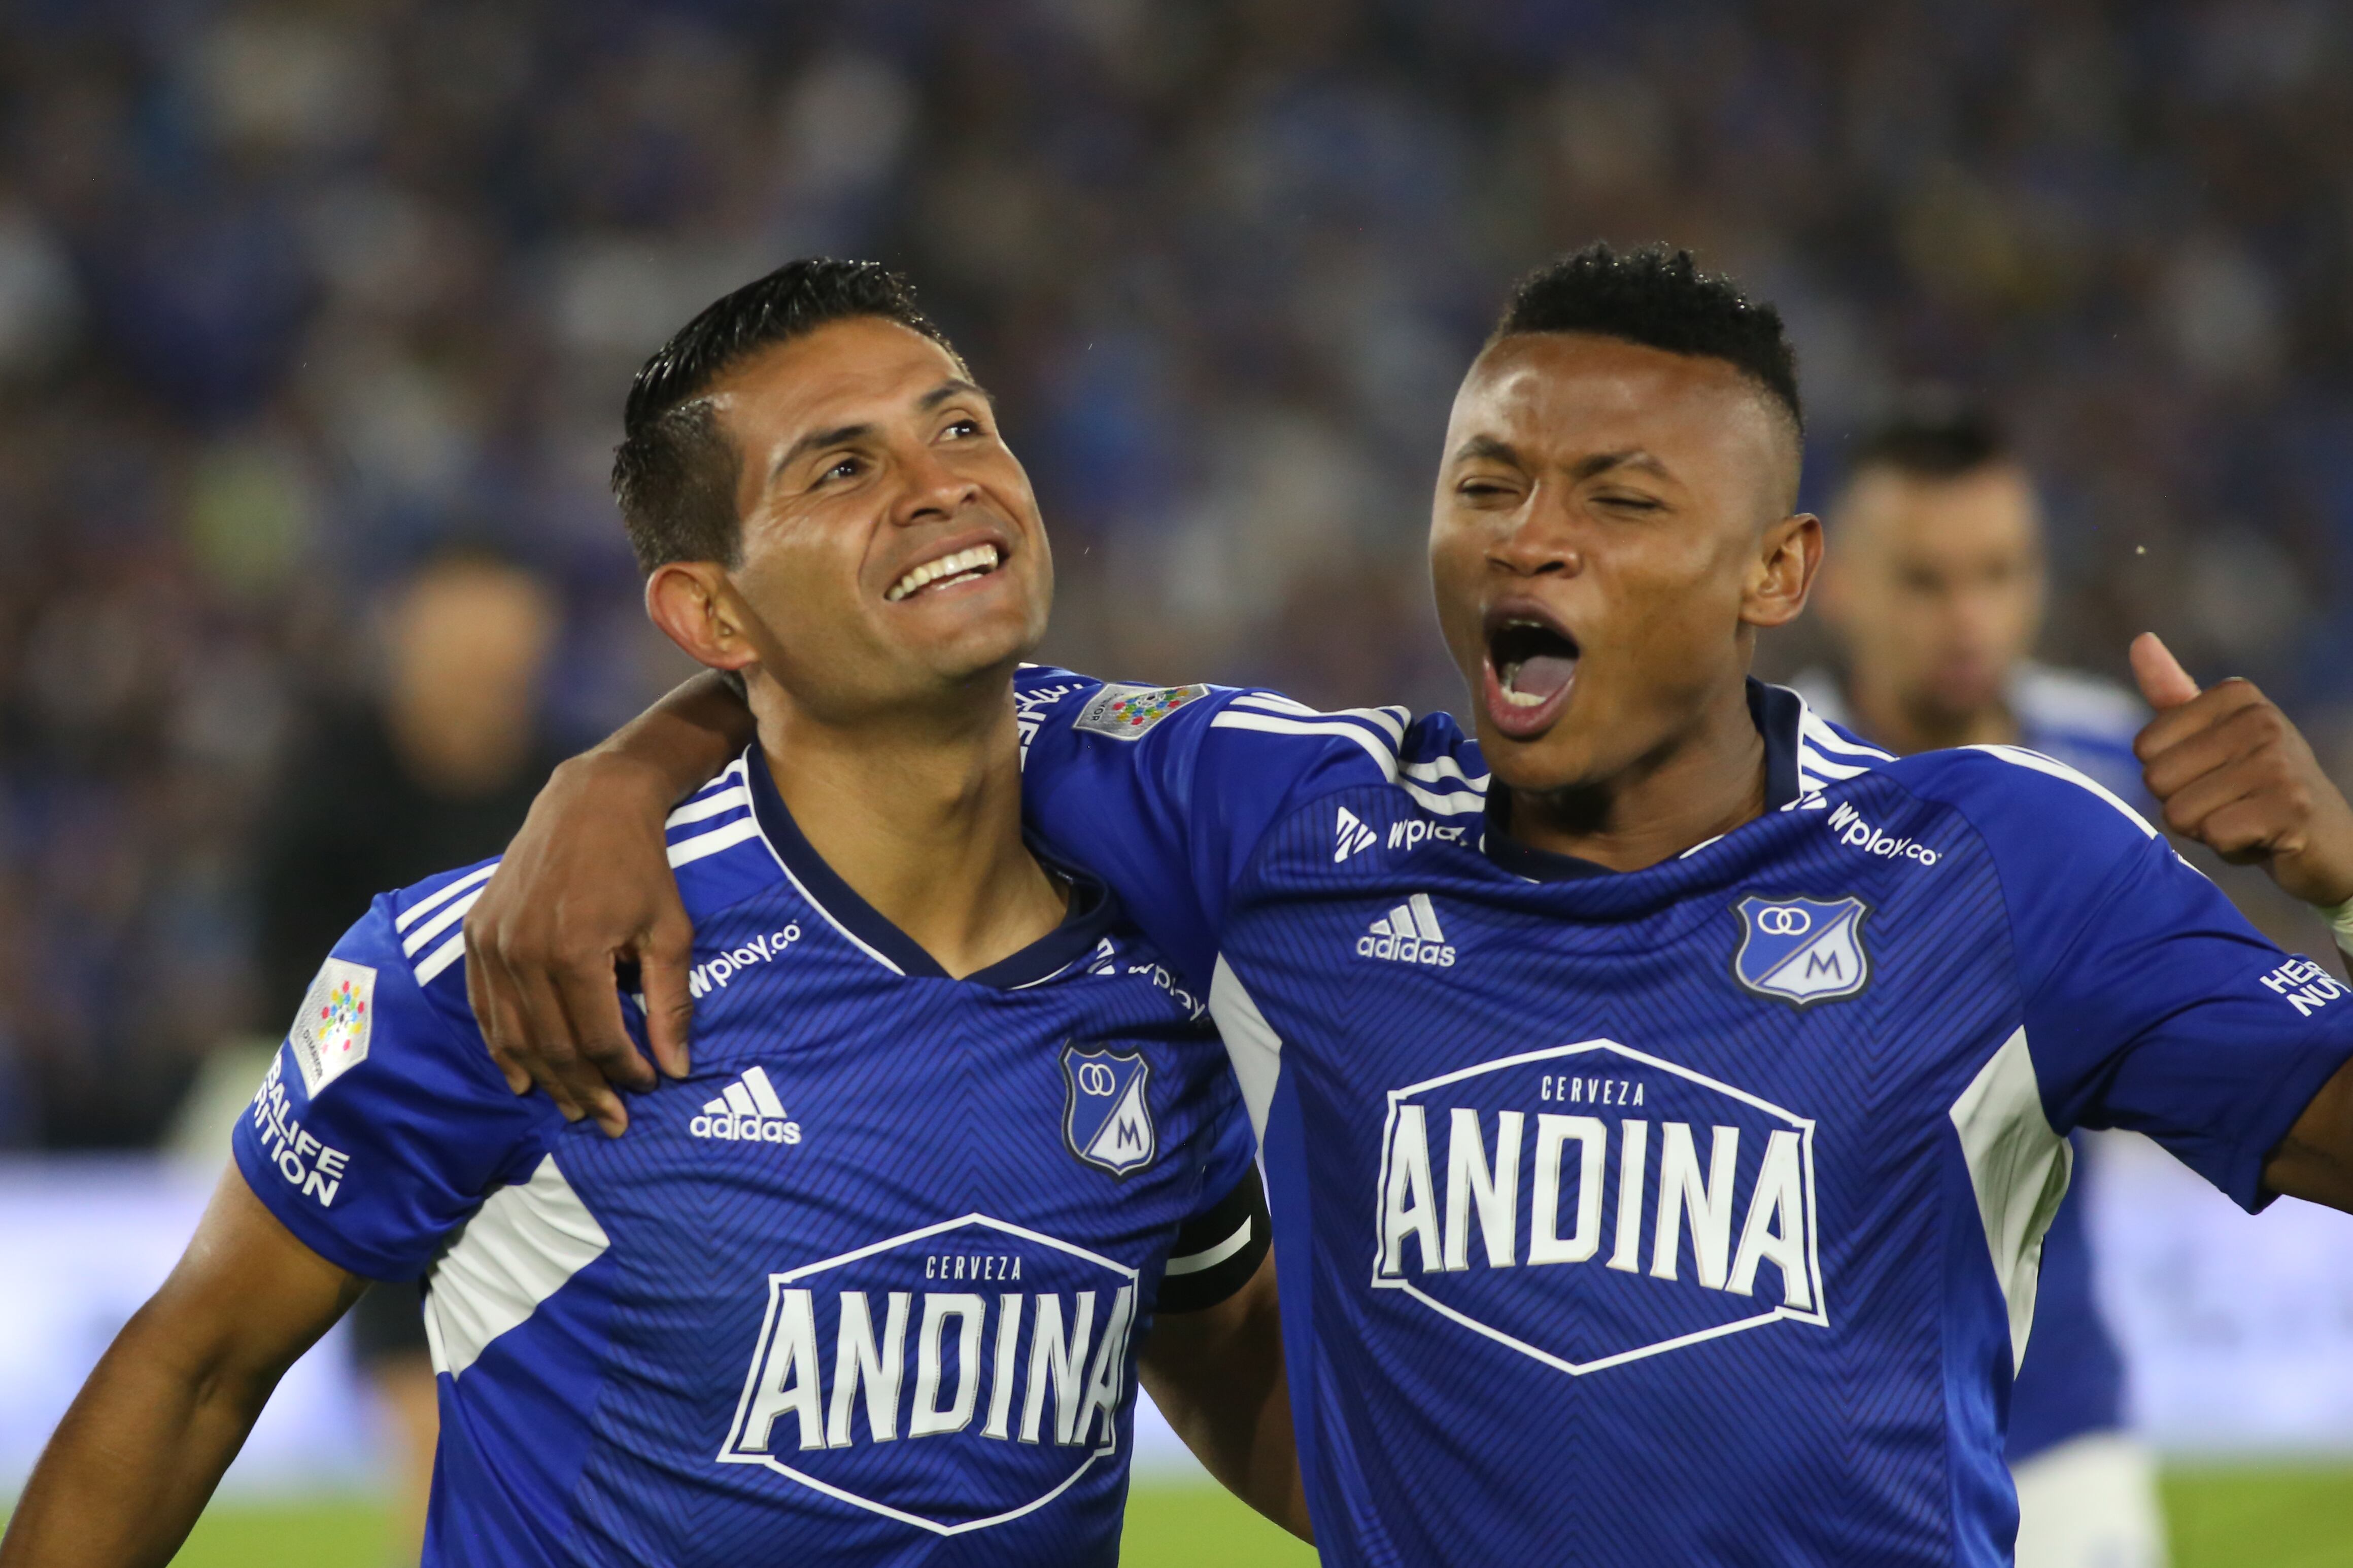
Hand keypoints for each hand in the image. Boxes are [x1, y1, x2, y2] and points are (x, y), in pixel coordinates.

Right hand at [464, 752, 695, 1136]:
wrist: (590, 802)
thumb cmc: (641, 865)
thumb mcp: (670, 931)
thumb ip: (670, 1002)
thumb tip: (677, 1068)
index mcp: (574, 951)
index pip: (597, 1037)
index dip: (623, 1072)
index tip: (647, 1087)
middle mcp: (522, 952)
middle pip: (553, 1046)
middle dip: (584, 1091)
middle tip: (610, 1123)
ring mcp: (491, 943)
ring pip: (512, 1035)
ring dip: (543, 1080)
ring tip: (572, 1110)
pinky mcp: (474, 933)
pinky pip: (483, 1007)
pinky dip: (501, 1047)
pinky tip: (521, 1078)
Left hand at [2131, 632, 2352, 908]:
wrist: (2328, 839)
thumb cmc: (2257, 785)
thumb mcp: (2213, 733)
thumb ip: (2172, 692)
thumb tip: (2141, 639)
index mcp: (2237, 694)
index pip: (2144, 748)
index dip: (2170, 775)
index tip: (2215, 774)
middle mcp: (2261, 719)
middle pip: (2157, 780)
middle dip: (2183, 804)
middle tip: (2230, 802)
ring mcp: (2278, 762)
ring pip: (2180, 813)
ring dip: (2205, 829)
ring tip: (2246, 818)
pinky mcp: (2289, 808)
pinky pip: (2214, 836)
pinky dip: (2230, 848)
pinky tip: (2261, 838)